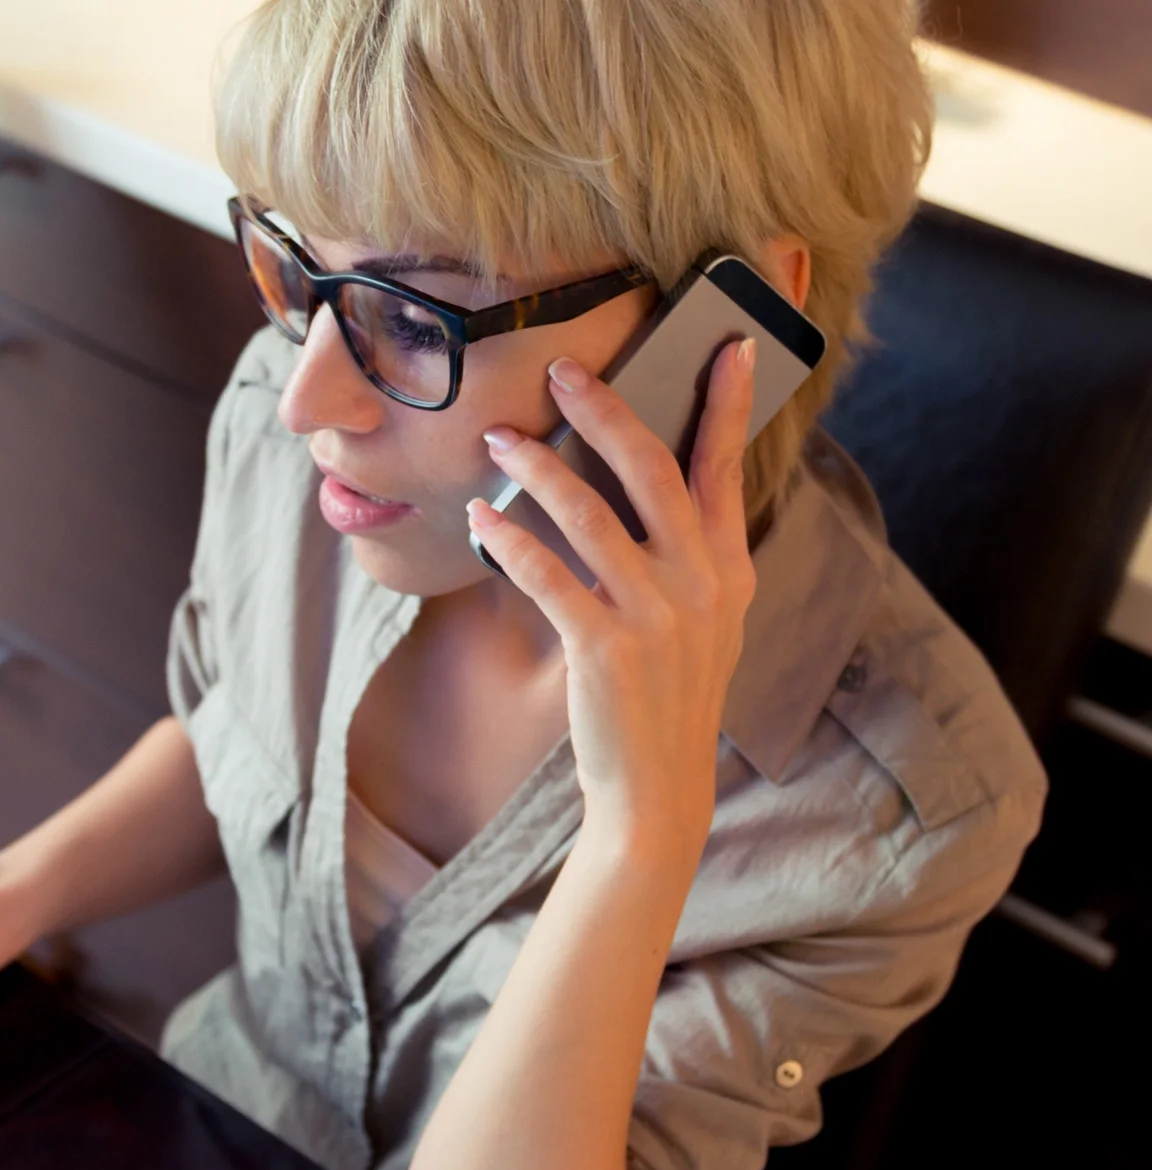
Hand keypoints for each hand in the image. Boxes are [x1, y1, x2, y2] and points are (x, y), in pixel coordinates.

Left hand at [465, 343, 758, 858]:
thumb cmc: (670, 693)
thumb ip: (693, 554)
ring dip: (536, 468)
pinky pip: (545, 574)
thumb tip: (660, 479)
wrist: (658, 786)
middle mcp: (702, 584)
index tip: (730, 344)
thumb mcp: (707, 620)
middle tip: (560, 369)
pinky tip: (479, 517)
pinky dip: (506, 539)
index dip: (728, 404)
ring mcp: (656, 617)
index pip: (726, 468)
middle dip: (605, 411)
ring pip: (587, 514)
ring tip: (498, 440)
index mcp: (730, 570)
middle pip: (653, 471)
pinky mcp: (604, 649)